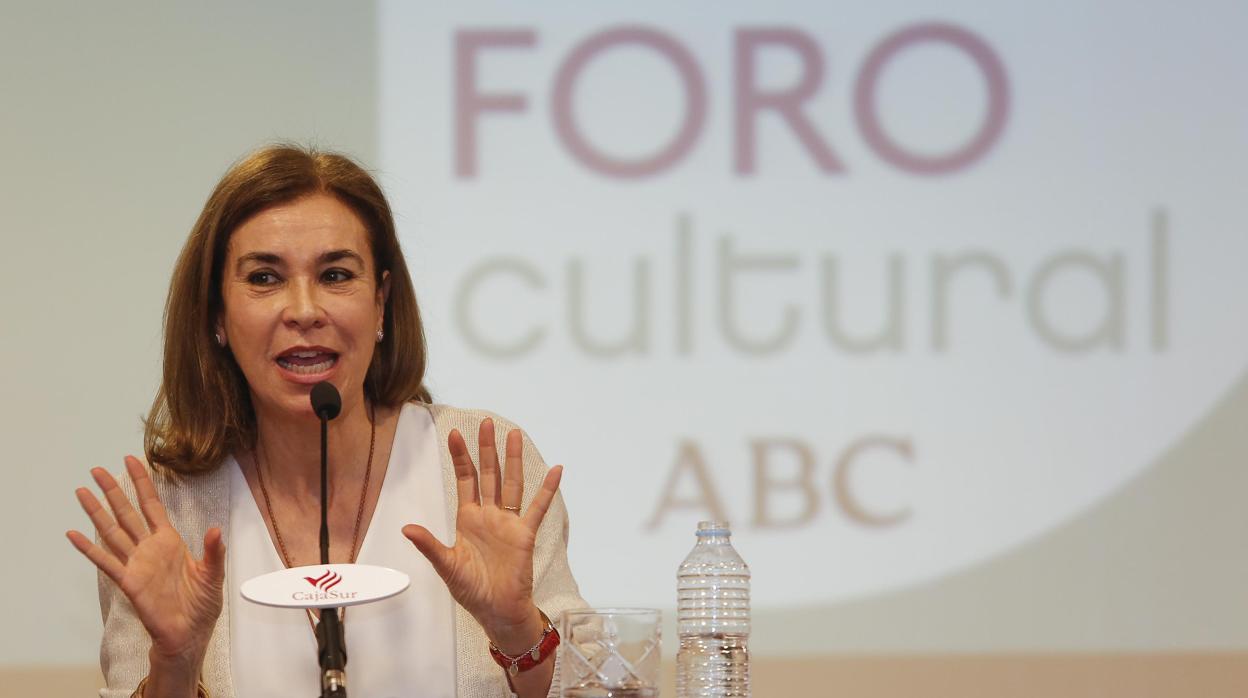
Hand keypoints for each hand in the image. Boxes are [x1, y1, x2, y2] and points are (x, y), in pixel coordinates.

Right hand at [66, 456, 224, 669]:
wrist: (189, 634)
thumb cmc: (201, 604)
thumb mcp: (213, 574)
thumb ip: (213, 551)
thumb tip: (215, 529)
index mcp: (169, 541)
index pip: (152, 505)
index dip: (142, 484)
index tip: (132, 460)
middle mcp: (149, 548)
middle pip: (127, 513)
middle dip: (113, 491)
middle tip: (97, 469)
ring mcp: (136, 563)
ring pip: (112, 532)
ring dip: (96, 513)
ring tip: (81, 492)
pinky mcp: (129, 582)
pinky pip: (106, 562)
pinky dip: (89, 549)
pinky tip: (73, 534)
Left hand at [402, 419, 562, 651]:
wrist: (497, 610)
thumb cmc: (472, 590)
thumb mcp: (447, 566)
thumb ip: (429, 545)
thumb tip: (407, 528)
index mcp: (468, 519)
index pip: (465, 480)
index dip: (461, 458)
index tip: (455, 435)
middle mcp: (489, 515)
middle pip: (489, 474)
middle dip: (487, 449)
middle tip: (486, 423)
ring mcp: (508, 522)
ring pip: (512, 483)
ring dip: (514, 459)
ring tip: (515, 434)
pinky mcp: (525, 534)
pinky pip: (538, 508)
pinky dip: (547, 489)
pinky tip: (556, 470)